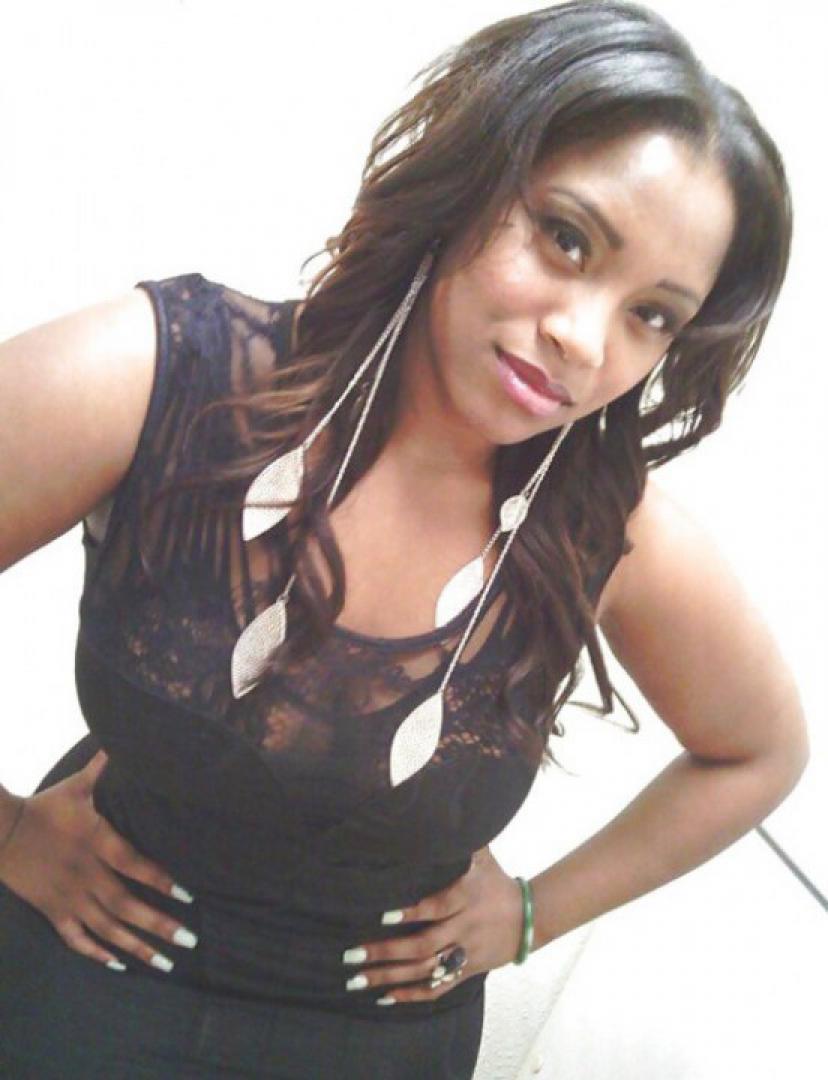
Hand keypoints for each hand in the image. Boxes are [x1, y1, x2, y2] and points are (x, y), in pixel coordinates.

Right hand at [0, 750, 196, 972]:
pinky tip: (119, 964)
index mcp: (96, 842)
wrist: (0, 832)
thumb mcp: (78, 785)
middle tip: (189, 942)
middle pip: (126, 905)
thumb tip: (125, 740)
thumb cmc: (45, 806)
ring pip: (107, 929)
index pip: (134, 865)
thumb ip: (106, 766)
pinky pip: (76, 939)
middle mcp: (86, 874)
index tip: (188, 897)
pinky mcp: (52, 910)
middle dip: (159, 925)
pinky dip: (97, 953)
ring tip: (165, 963)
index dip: (160, 881)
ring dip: (137, 947)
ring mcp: (68, 897)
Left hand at [342, 846, 523, 1003]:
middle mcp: (465, 928)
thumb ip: (461, 837)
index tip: (384, 915)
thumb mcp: (483, 855)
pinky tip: (385, 996)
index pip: (438, 907)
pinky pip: (438, 989)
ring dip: (391, 977)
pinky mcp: (467, 972)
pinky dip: (412, 995)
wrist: (530, 918)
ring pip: (426, 971)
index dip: (413, 912)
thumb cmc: (496, 880)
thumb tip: (439, 807)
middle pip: (425, 945)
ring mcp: (466, 953)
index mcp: (467, 897)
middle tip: (353, 953)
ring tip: (358, 979)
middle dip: (387, 951)